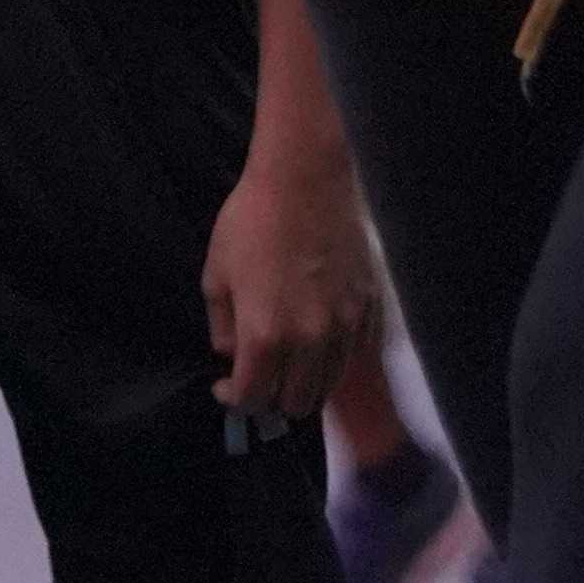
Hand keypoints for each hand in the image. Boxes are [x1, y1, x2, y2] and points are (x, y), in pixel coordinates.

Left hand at [204, 124, 384, 433]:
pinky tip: (319, 336)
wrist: (304, 178)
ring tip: (290, 362)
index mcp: (265, 336)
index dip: (233, 398)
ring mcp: (345, 327)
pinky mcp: (368, 309)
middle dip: (272, 398)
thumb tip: (233, 354)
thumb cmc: (252, 220)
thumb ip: (222, 326)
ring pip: (329, 385)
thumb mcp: (216, 274)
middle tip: (260, 376)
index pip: (252, 398)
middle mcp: (310, 342)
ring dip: (305, 382)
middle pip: (296, 404)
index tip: (225, 385)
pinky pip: (354, 355)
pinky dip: (335, 358)